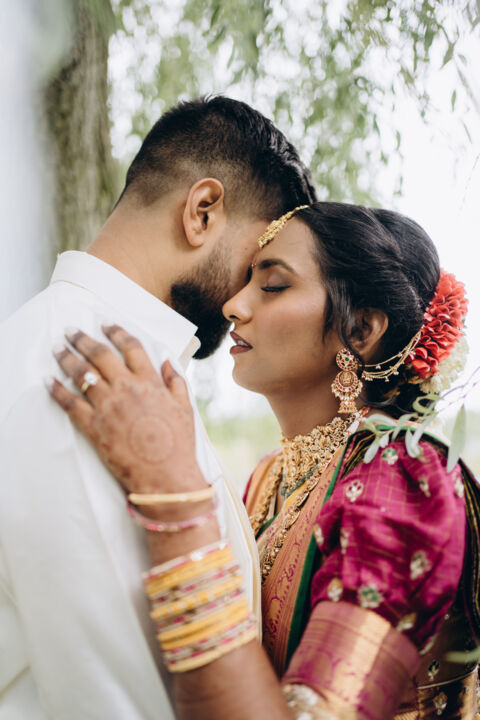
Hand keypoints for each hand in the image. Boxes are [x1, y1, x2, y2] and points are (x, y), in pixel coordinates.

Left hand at [46, 325, 204, 495]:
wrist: (166, 476)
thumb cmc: (178, 444)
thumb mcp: (186, 408)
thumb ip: (176, 381)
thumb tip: (166, 361)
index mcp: (151, 382)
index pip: (131, 347)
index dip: (117, 332)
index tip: (106, 324)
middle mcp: (127, 388)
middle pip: (101, 355)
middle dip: (83, 339)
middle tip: (70, 330)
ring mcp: (109, 406)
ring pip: (82, 374)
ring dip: (67, 358)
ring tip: (57, 349)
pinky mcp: (95, 426)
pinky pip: (71, 403)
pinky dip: (58, 390)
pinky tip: (49, 381)